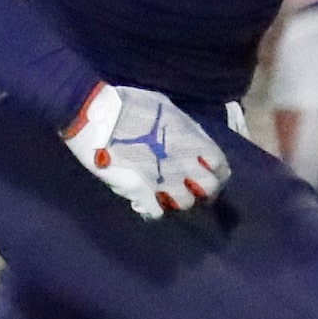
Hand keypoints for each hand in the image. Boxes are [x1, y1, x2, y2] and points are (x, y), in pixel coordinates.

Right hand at [63, 83, 228, 219]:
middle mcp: (183, 164)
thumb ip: (185, 128)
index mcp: (192, 141)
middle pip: (208, 189)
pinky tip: (146, 201)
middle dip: (203, 191)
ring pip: (185, 204)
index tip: (208, 173)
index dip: (217, 172)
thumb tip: (194, 139)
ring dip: (178, 200)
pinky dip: (153, 209)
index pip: (220, 165)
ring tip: (167, 194)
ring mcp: (164, 181)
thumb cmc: (130, 105)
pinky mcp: (142, 194)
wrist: (97, 117)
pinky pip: (156, 213)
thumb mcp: (166, 108)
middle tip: (192, 188)